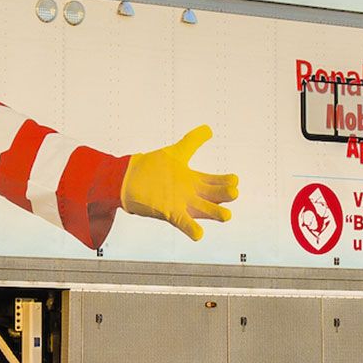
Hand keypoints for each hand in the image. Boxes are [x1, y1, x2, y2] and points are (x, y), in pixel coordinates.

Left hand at [120, 125, 238, 240]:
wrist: (128, 178)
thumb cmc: (152, 167)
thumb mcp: (176, 153)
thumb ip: (193, 141)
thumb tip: (209, 128)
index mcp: (194, 180)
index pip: (215, 182)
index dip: (226, 181)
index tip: (235, 179)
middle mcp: (191, 195)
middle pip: (213, 196)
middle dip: (224, 195)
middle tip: (234, 192)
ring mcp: (181, 205)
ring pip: (203, 211)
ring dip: (214, 214)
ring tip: (226, 216)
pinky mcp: (169, 213)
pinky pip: (183, 223)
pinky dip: (191, 229)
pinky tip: (199, 234)